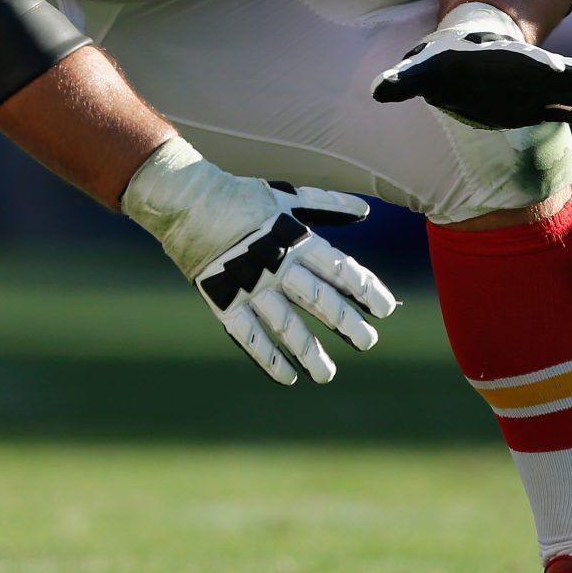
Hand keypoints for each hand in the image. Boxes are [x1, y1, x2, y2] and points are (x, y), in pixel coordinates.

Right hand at [120, 137, 396, 384]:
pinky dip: (268, 358)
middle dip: (346, 323)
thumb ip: (328, 206)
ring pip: (286, 325)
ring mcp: (249, 285)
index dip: (364, 290)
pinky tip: (287, 376)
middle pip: (319, 300)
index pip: (338, 269)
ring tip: (327, 374)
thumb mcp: (288, 196)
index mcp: (295, 238)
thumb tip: (365, 212)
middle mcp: (276, 264)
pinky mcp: (223, 300)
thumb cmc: (242, 197)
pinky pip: (249, 335)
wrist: (186, 200)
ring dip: (309, 351)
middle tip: (368, 343)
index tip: (386, 310)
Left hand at [371, 2, 571, 133]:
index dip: (535, 63)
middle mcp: (522, 71)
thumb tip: (377, 90)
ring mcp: (534, 88)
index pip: (520, 59)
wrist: (464, 59)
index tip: (553, 65)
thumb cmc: (444, 61)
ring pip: (565, 91)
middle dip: (571, 74)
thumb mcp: (424, 68)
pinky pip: (566, 112)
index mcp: (499, 59)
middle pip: (552, 70)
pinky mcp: (537, 105)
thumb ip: (405, 79)